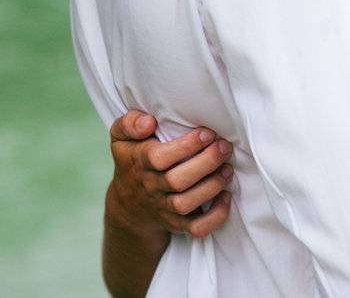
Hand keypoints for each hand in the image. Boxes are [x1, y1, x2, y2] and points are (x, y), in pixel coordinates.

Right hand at [106, 110, 234, 239]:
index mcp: (139, 163)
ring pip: (186, 204)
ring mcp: (164, 208)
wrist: (128, 204)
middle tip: (224, 147)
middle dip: (206, 163)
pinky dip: (214, 217)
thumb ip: (130, 123)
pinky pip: (196, 228)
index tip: (207, 133)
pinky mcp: (177, 223)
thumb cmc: (133, 160)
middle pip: (177, 181)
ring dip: (212, 187)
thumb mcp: (122, 138)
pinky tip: (226, 198)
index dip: (186, 146)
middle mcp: (151, 187)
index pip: (159, 158)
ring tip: (227, 169)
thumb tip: (148, 122)